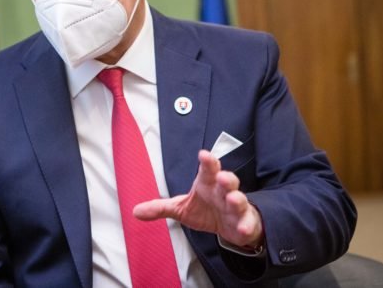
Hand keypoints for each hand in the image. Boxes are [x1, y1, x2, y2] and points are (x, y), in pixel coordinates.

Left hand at [133, 150, 263, 247]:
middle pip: (227, 180)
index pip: (207, 169)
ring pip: (239, 199)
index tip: (203, 154)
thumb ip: (160, 208)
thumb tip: (135, 211)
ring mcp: (236, 206)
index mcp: (207, 184)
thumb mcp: (182, 208)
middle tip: (222, 176)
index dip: (207, 162)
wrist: (230, 226)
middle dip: (226, 178)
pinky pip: (247, 222)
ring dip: (237, 198)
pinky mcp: (245, 222)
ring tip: (233, 199)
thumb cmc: (206, 210)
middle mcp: (223, 191)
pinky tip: (242, 228)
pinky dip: (246, 225)